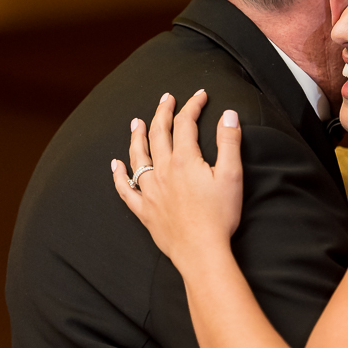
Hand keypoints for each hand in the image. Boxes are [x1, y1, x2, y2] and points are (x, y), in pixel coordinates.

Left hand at [111, 90, 243, 269]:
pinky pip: (126, 189)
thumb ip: (229, 142)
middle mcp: (162, 171)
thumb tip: (228, 115)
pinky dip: (119, 175)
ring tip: (137, 122)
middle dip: (162, 112)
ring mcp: (150, 191)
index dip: (192, 106)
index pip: (185, 123)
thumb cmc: (219, 216)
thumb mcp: (232, 175)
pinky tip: (115, 165)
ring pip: (138, 156)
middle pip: (158, 133)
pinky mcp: (144, 210)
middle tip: (166, 99)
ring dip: (137, 136)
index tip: (200, 95)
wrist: (202, 252)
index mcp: (183, 160)